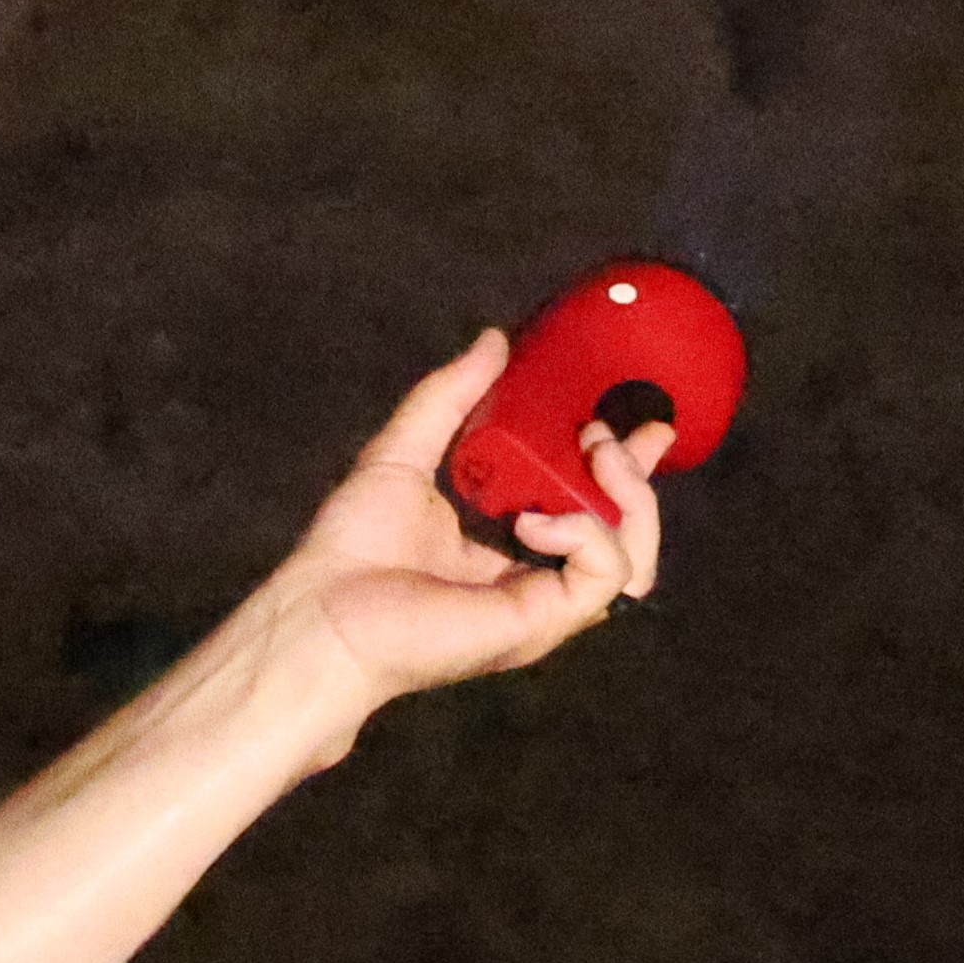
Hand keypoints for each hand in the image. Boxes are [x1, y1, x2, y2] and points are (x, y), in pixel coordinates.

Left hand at [248, 328, 669, 720]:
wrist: (321, 613)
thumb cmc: (351, 549)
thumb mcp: (404, 452)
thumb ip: (449, 397)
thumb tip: (493, 341)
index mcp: (511, 548)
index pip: (588, 509)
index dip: (624, 470)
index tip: (642, 425)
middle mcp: (537, 579)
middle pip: (625, 534)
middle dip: (636, 480)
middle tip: (608, 434)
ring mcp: (545, 606)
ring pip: (634, 559)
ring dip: (627, 500)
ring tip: (592, 457)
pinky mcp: (542, 622)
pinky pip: (604, 575)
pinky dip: (585, 534)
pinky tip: (535, 519)